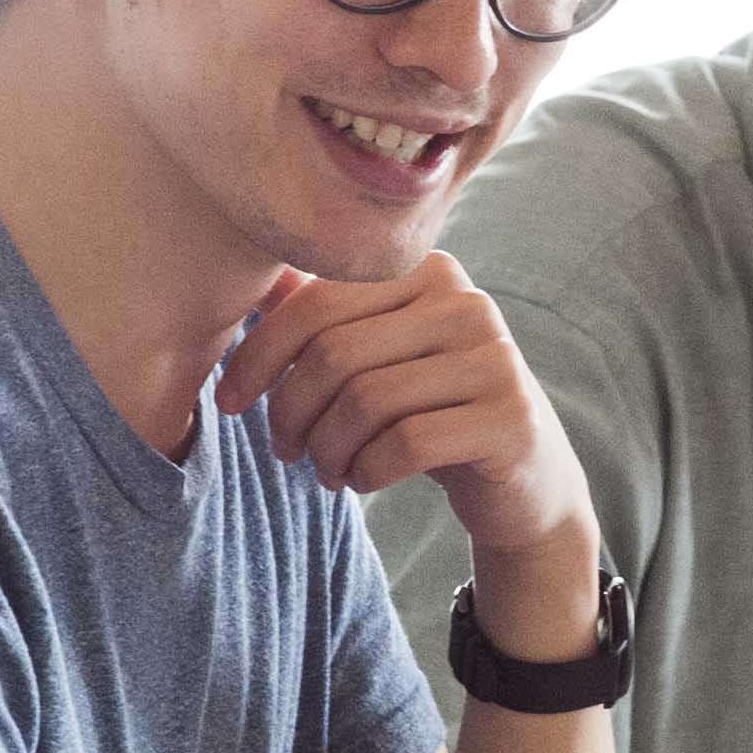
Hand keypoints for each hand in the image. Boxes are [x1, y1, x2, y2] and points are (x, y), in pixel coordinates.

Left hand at [216, 259, 597, 637]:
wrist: (523, 478)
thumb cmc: (431, 409)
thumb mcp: (379, 355)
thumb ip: (324, 314)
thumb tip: (256, 280)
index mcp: (427, 270)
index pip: (316, 301)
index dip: (258, 355)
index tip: (229, 402)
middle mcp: (466, 302)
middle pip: (335, 353)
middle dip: (289, 412)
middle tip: (284, 450)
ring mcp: (495, 358)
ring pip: (366, 402)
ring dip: (326, 450)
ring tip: (326, 471)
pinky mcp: (509, 418)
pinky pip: (406, 444)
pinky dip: (365, 472)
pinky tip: (362, 481)